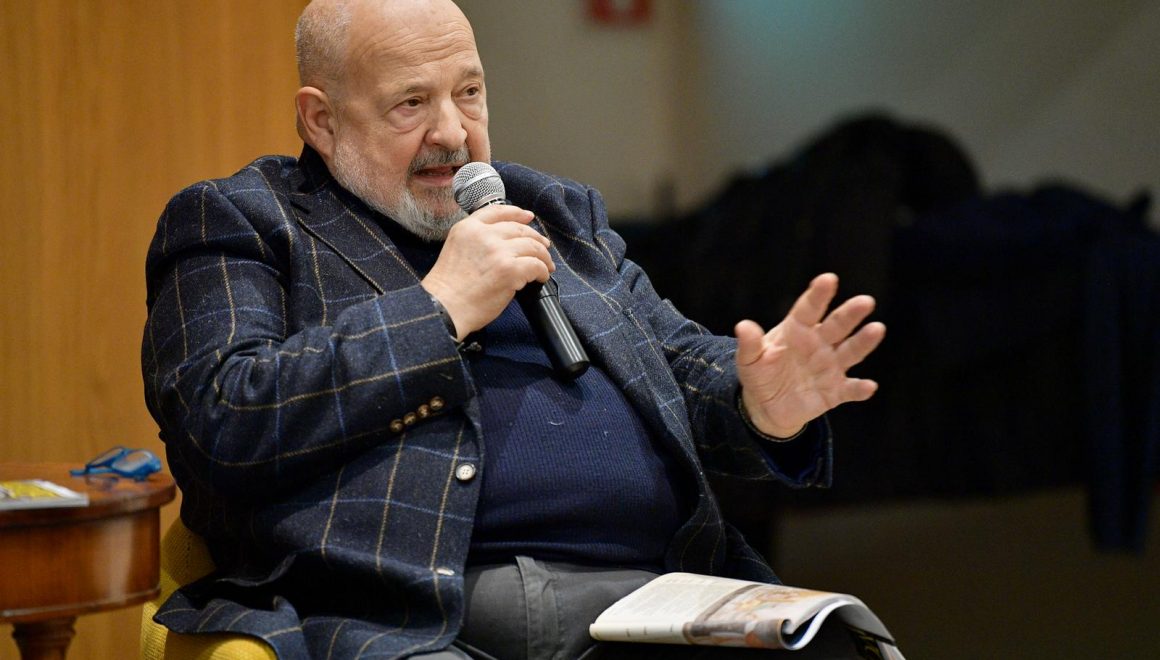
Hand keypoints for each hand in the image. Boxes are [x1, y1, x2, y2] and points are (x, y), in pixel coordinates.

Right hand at [421, 203, 553, 337]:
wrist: (443, 308)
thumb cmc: (448, 289)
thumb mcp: (456, 250)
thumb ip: (476, 241)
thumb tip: (504, 245)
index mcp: (468, 228)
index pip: (497, 211)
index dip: (517, 213)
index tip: (528, 217)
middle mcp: (484, 234)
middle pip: (519, 229)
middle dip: (536, 238)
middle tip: (544, 247)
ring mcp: (498, 251)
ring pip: (532, 246)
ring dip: (543, 256)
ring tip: (546, 265)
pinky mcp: (510, 269)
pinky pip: (536, 265)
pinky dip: (542, 271)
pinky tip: (541, 278)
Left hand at [735, 273, 884, 437]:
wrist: (767, 406)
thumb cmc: (761, 374)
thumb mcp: (749, 360)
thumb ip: (750, 345)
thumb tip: (742, 327)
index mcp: (797, 330)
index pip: (809, 309)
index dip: (818, 295)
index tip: (828, 279)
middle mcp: (819, 344)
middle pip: (837, 325)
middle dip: (850, 314)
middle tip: (865, 301)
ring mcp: (830, 367)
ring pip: (850, 352)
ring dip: (863, 342)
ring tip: (876, 329)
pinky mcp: (835, 392)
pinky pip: (850, 390)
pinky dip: (859, 388)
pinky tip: (869, 386)